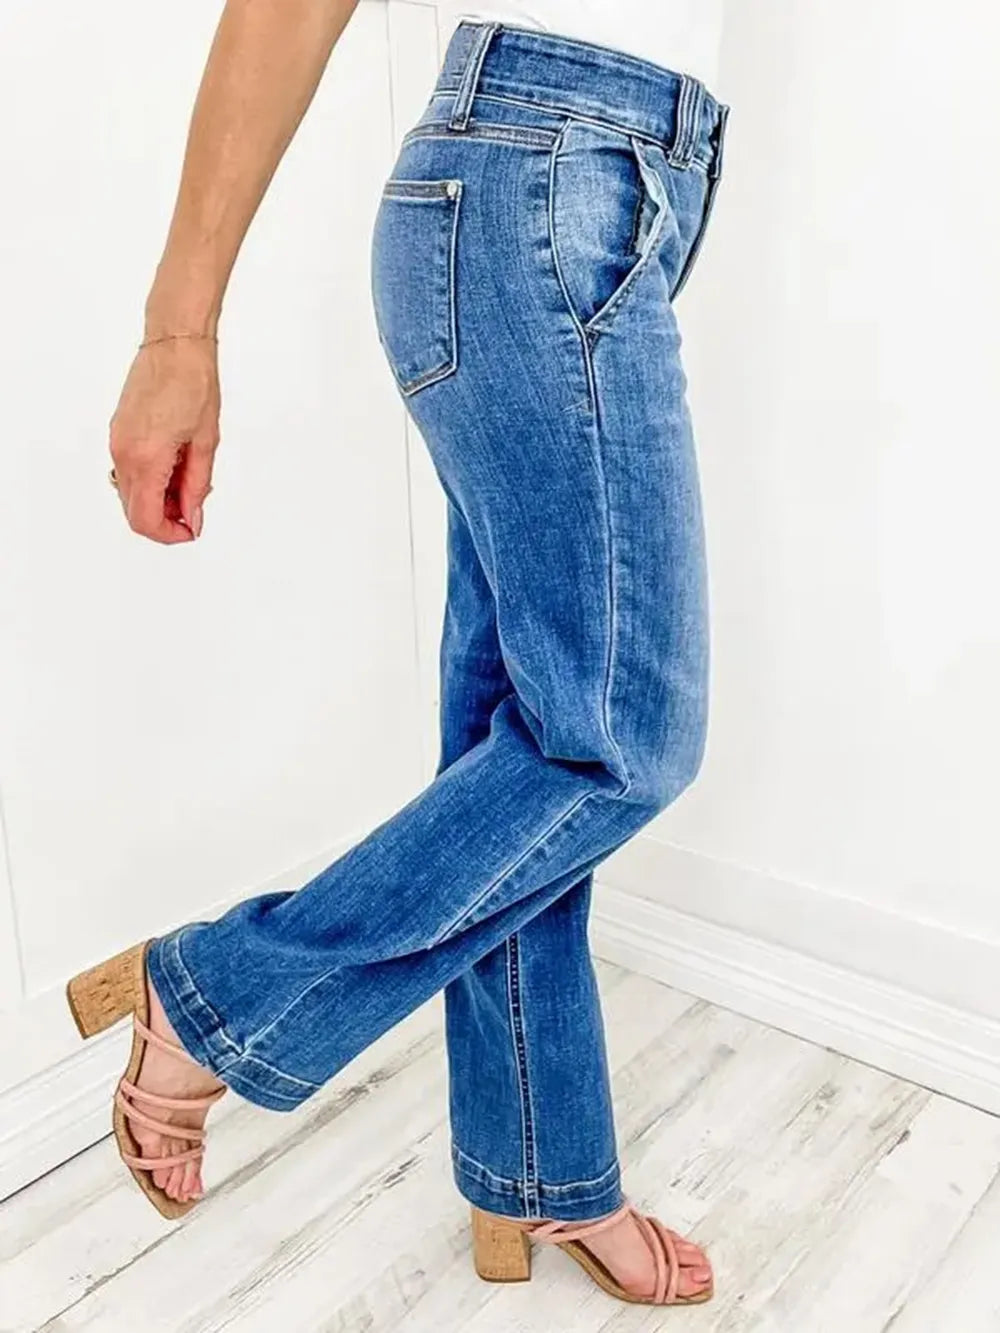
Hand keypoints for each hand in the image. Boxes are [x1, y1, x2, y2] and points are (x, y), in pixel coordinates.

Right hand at [109, 338, 220, 543]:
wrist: (175, 345)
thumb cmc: (193, 383)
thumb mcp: (205, 442)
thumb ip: (197, 486)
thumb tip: (193, 517)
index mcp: (146, 457)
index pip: (146, 519)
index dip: (169, 534)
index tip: (191, 530)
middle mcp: (124, 452)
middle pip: (134, 511)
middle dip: (165, 519)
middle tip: (194, 510)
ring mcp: (117, 442)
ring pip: (130, 493)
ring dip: (157, 500)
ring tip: (188, 484)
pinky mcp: (118, 433)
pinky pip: (128, 472)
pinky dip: (150, 482)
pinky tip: (174, 469)